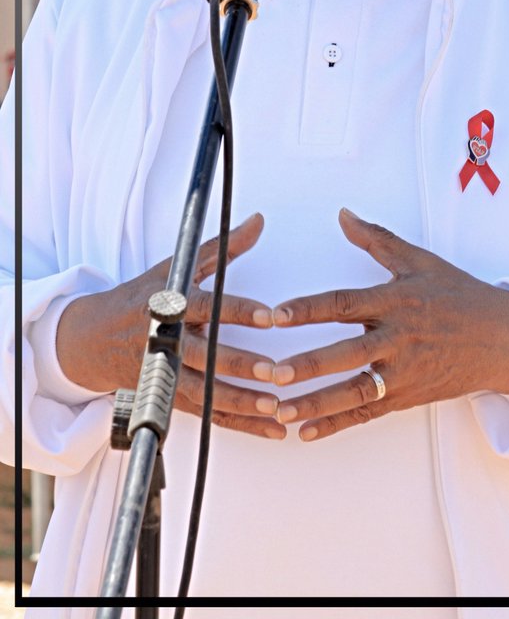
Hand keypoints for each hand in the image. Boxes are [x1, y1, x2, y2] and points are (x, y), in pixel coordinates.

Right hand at [55, 213, 285, 438]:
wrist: (94, 338)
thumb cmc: (144, 296)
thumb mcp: (179, 267)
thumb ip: (223, 247)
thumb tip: (259, 220)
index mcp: (172, 306)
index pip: (209, 307)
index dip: (240, 311)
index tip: (270, 316)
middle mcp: (168, 342)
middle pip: (206, 357)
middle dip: (239, 365)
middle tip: (273, 371)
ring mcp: (168, 375)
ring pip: (206, 394)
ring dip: (241, 403)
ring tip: (275, 406)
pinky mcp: (171, 398)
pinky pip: (209, 416)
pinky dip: (241, 424)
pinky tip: (271, 428)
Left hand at [269, 208, 508, 441]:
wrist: (503, 337)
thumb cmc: (459, 294)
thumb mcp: (419, 261)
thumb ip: (376, 239)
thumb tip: (343, 215)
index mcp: (396, 300)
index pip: (344, 303)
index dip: (307, 309)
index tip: (274, 315)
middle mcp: (399, 337)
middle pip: (346, 353)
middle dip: (307, 365)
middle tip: (270, 372)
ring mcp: (404, 371)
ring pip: (354, 391)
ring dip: (316, 402)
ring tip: (280, 411)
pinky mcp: (408, 395)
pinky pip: (367, 413)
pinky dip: (336, 424)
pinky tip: (305, 432)